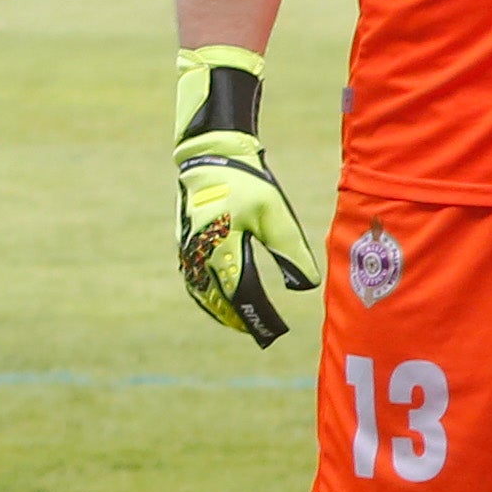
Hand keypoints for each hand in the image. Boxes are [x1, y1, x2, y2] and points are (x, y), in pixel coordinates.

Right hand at [172, 46, 319, 346]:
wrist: (212, 156)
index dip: (260, 317)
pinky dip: (208, 297)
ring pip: (203, 293)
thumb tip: (306, 287)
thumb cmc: (248, 183)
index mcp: (222, 247)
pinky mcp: (185, 244)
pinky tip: (222, 303)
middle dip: (242, 320)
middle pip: (219, 300)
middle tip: (265, 335)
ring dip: (223, 311)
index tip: (278, 331)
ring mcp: (188, 250)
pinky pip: (194, 281)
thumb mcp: (277, 215)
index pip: (242, 295)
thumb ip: (292, 252)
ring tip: (244, 324)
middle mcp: (200, 254)